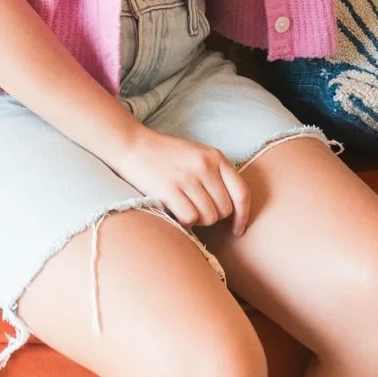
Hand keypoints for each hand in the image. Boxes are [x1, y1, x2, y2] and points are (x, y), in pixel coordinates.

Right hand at [108, 121, 251, 237]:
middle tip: (195, 208)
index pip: (241, 192)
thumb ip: (216, 175)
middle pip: (224, 210)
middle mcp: (204, 165)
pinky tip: (174, 210)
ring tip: (184, 206)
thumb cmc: (168, 156)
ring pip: (209, 217)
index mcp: (215, 156)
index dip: (243, 216)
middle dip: (212, 216)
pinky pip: (190, 218)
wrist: (134, 146)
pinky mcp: (170, 190)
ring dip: (198, 219)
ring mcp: (187, 177)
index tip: (237, 230)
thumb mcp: (198, 155)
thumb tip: (233, 210)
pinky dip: (184, 221)